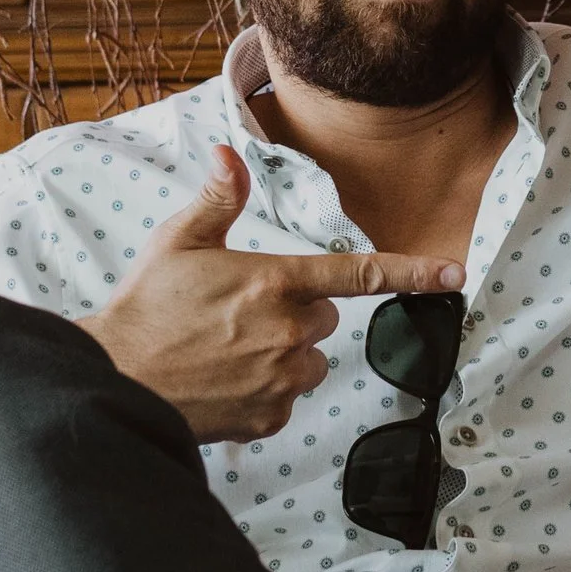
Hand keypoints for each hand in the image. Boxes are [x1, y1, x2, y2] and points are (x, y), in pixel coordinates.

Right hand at [77, 147, 462, 442]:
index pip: (360, 273)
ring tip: (226, 351)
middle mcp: (288, 332)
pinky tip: (223, 381)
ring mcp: (281, 379)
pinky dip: (264, 391)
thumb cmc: (145, 308)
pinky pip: (285, 398)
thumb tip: (228, 153)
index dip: (413, 273)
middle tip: (239, 313)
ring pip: (307, 360)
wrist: (116, 381)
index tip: (454, 275)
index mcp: (275, 281)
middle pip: (324, 318)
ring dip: (281, 354)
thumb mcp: (177, 242)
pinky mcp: (269, 418)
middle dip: (294, 313)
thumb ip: (217, 199)